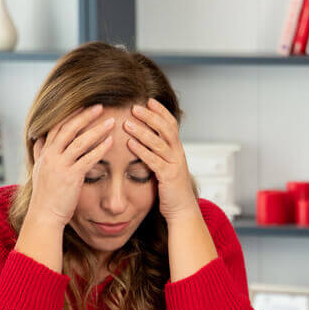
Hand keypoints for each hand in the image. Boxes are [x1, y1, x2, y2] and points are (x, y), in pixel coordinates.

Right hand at [26, 105, 115, 227]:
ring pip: (80, 141)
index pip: (57, 127)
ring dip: (97, 129)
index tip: (83, 105)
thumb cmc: (45, 196)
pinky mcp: (71, 176)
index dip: (70, 115)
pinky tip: (111, 142)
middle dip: (85, 115)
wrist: (44, 216)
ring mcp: (60, 165)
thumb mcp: (39, 170)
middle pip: (69, 128)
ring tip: (111, 122)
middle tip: (101, 106)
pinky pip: (88, 158)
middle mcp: (51, 156)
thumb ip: (40, 153)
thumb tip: (39, 139)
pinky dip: (100, 148)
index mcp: (45, 153)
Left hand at [123, 99, 195, 221]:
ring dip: (142, 131)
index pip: (171, 124)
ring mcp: (174, 164)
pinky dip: (141, 151)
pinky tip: (129, 144)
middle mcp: (178, 154)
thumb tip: (144, 138)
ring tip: (127, 123)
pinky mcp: (168, 176)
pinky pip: (154, 160)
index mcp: (177, 149)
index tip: (148, 100)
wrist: (181, 210)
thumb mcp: (166, 166)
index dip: (161, 111)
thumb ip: (158, 152)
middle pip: (166, 129)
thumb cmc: (170, 189)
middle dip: (150, 117)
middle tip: (135, 107)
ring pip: (159, 143)